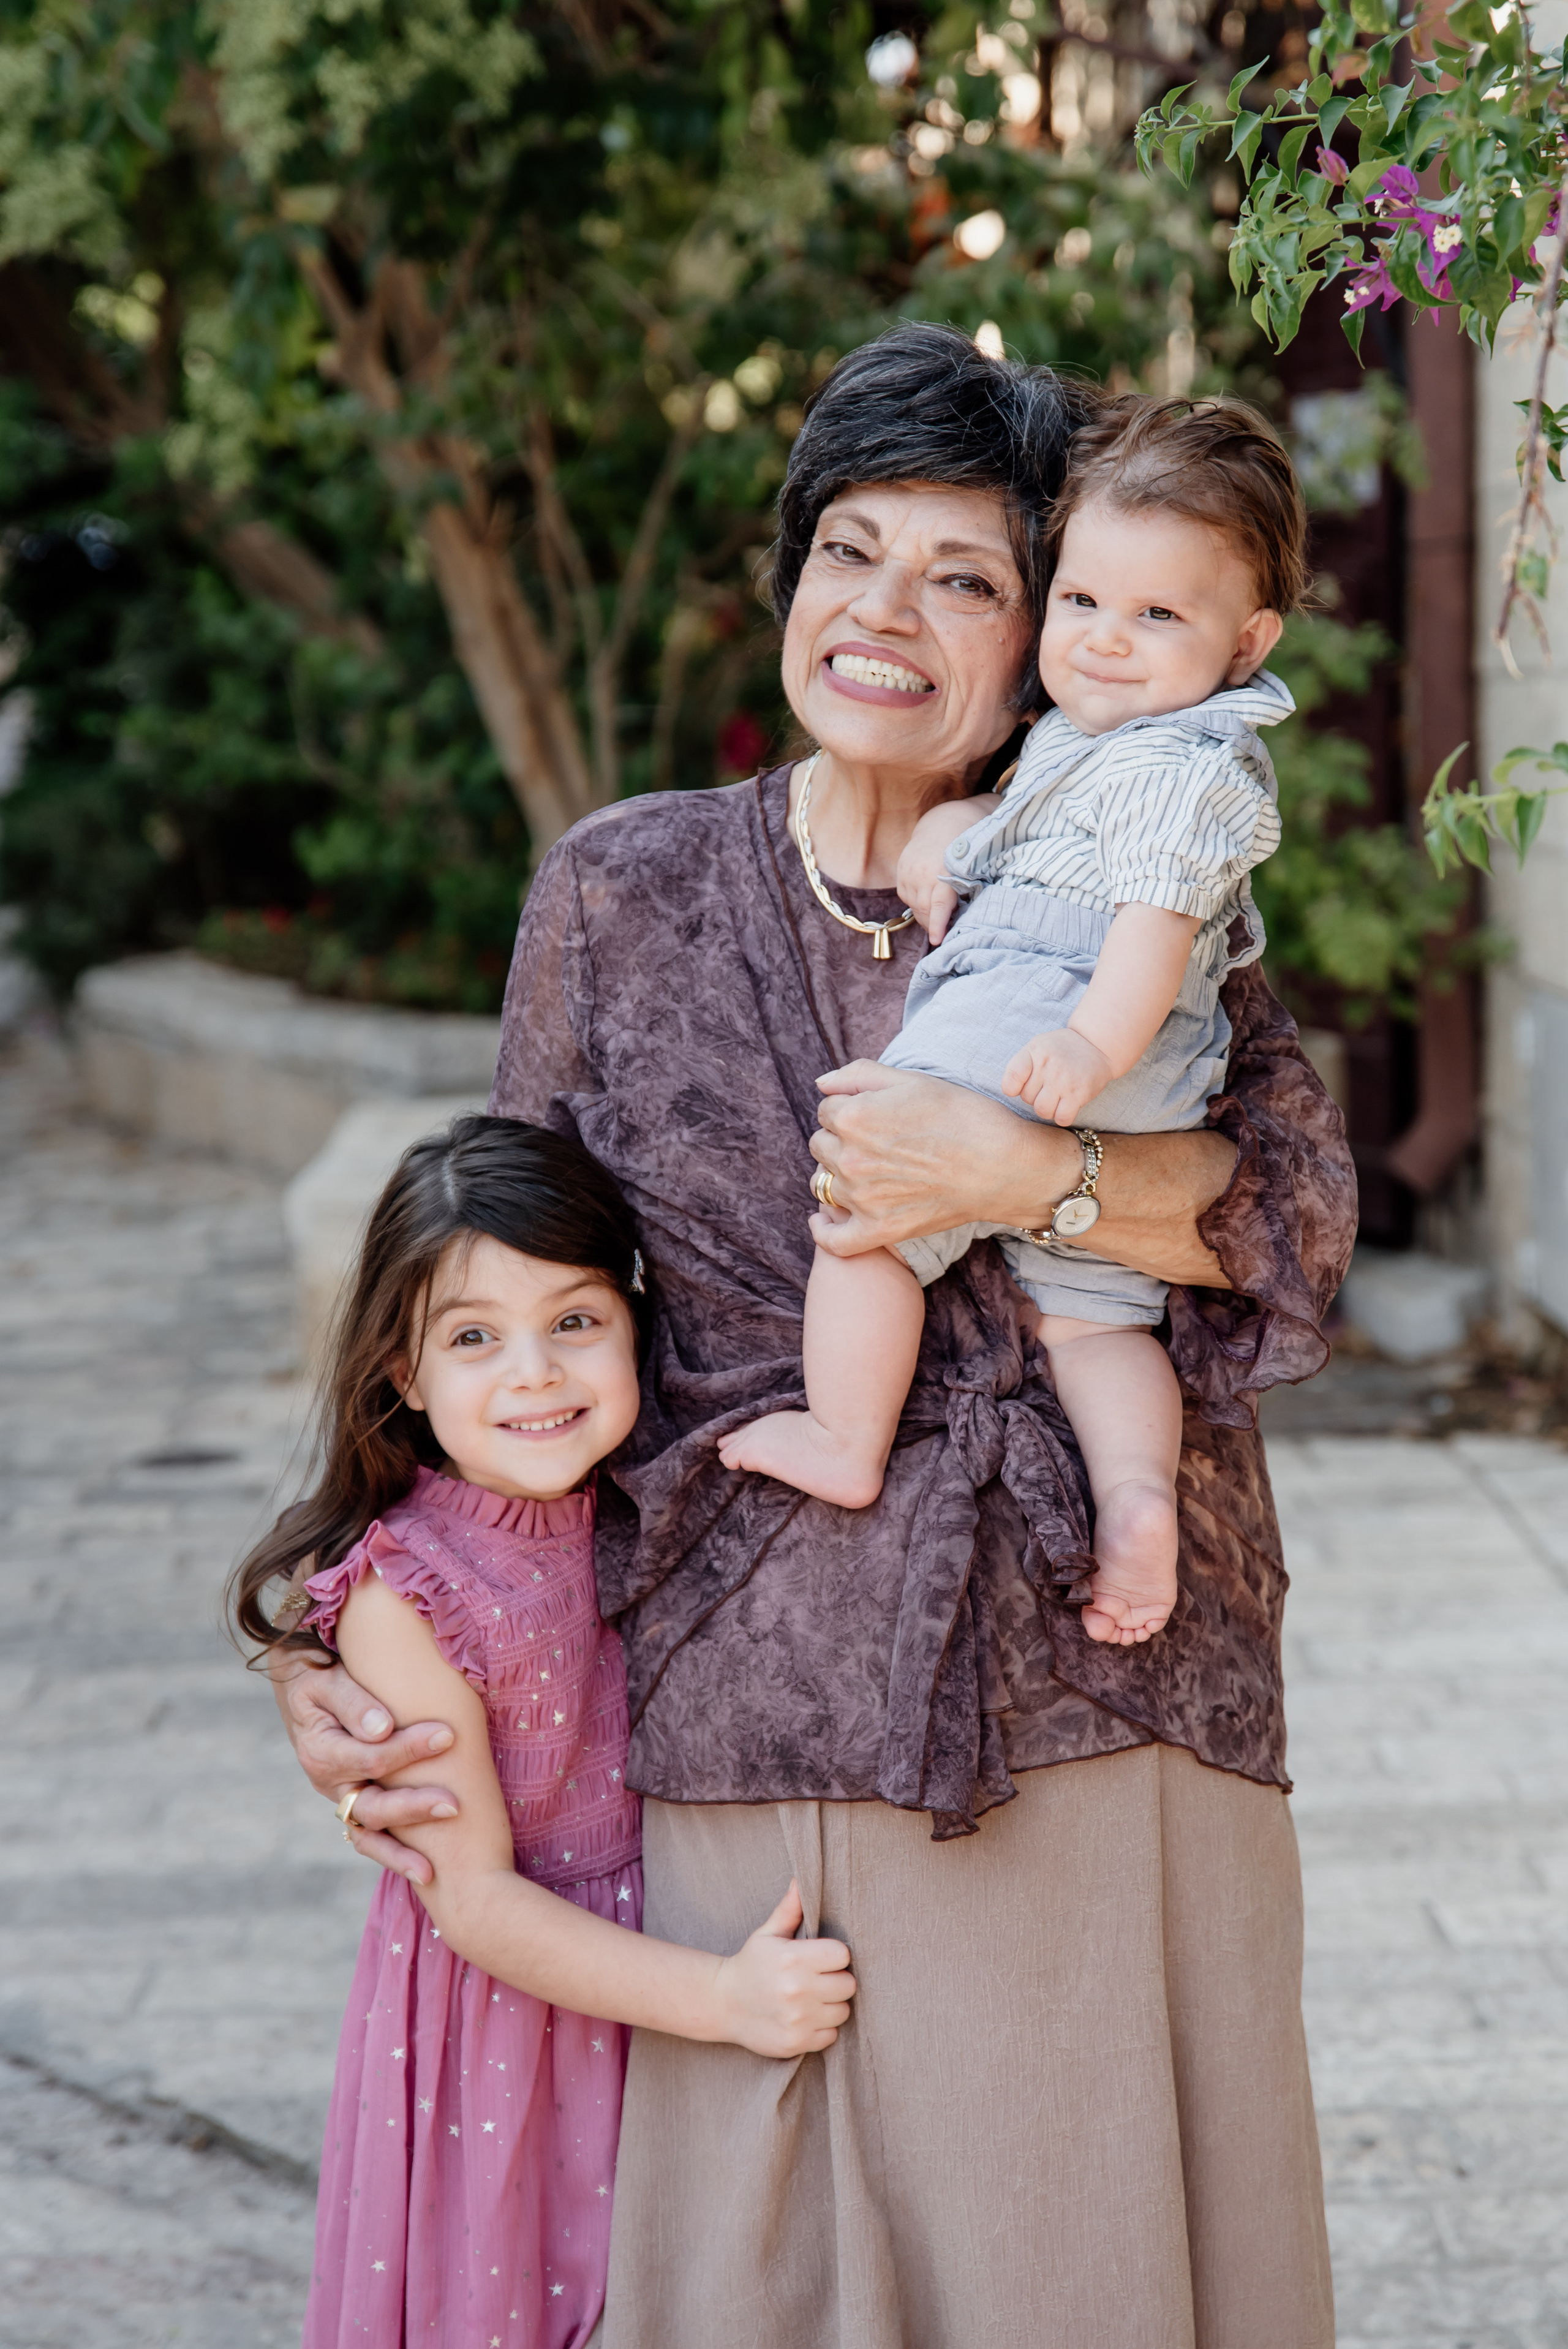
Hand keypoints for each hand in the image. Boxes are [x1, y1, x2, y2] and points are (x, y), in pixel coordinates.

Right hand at [272, 1655, 458, 1888]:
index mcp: (321, 1751)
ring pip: (368, 1833)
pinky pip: (370, 1837)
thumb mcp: (328, 1681)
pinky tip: (423, 1871)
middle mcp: (328, 1783)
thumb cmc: (321, 1678)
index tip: (448, 1735)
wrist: (304, 1689)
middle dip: (412, 1809)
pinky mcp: (354, 1803)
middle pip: (370, 1806)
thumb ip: (354, 1702)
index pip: (371, 1757)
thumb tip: (382, 1729)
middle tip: (454, 1805)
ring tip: (431, 1872)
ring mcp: (341, 1798)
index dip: (409, 1749)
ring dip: (400, 1852)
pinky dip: (393, 1854)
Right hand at [710, 1881, 857, 2057]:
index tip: (821, 1958)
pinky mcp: (797, 2043)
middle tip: (818, 1979)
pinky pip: (831, 2036)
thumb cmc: (751, 1964)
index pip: (843, 1955)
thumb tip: (801, 1879)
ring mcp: (797, 2019)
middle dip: (836, 1980)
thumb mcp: (767, 1934)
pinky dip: (822, 2029)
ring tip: (811, 1999)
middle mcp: (797, 1990)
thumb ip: (790, 1909)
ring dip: (831, 2006)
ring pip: (842, 2012)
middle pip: (848, 1985)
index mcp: (793, 1958)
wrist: (723, 2004)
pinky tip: (804, 2018)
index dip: (834, 1956)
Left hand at [809, 1061, 1081, 1256]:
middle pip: (820, 1145)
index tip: (877, 1114)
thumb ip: (858, 1075)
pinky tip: (823, 1219)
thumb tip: (821, 1084)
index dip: (849, 1108)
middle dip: (840, 1139)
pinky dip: (823, 1229)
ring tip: (867, 1170)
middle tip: (877, 1141)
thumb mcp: (912, 1080)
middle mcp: (850, 1158)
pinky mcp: (878, 1230)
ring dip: (836, 1175)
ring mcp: (862, 1198)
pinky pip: (833, 1239)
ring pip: (823, 1183)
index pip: (826, 1110)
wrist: (1001, 1164)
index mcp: (853, 1117)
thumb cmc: (961, 1116)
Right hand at [894, 794, 994, 943]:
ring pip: (914, 907)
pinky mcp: (901, 872)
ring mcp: (908, 872)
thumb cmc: (967, 847)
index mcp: (942, 871)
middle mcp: (922, 872)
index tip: (938, 941)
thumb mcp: (973, 867)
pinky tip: (929, 901)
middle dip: (934, 924)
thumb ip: (968, 889)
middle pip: (924, 911)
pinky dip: (917, 904)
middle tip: (947, 929)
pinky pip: (906, 897)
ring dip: (926, 915)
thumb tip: (968, 917)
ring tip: (941, 914)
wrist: (944, 822)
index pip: (938, 906)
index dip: (938, 925)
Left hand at [1003, 1027, 1111, 1125]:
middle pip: (1027, 1098)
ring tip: (1056, 1097)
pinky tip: (1066, 1106)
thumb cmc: (1062, 1049)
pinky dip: (1062, 1116)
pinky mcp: (1079, 1094)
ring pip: (1042, 1111)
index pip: (1011, 1080)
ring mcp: (1063, 1081)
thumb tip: (1010, 1092)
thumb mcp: (1037, 1046)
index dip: (1013, 1089)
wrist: (1097, 1045)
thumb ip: (1020, 1065)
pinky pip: (1061, 1118)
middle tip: (1047, 1087)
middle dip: (1035, 1096)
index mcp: (1034, 1052)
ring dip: (1048, 1108)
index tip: (1021, 1086)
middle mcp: (1048, 1066)